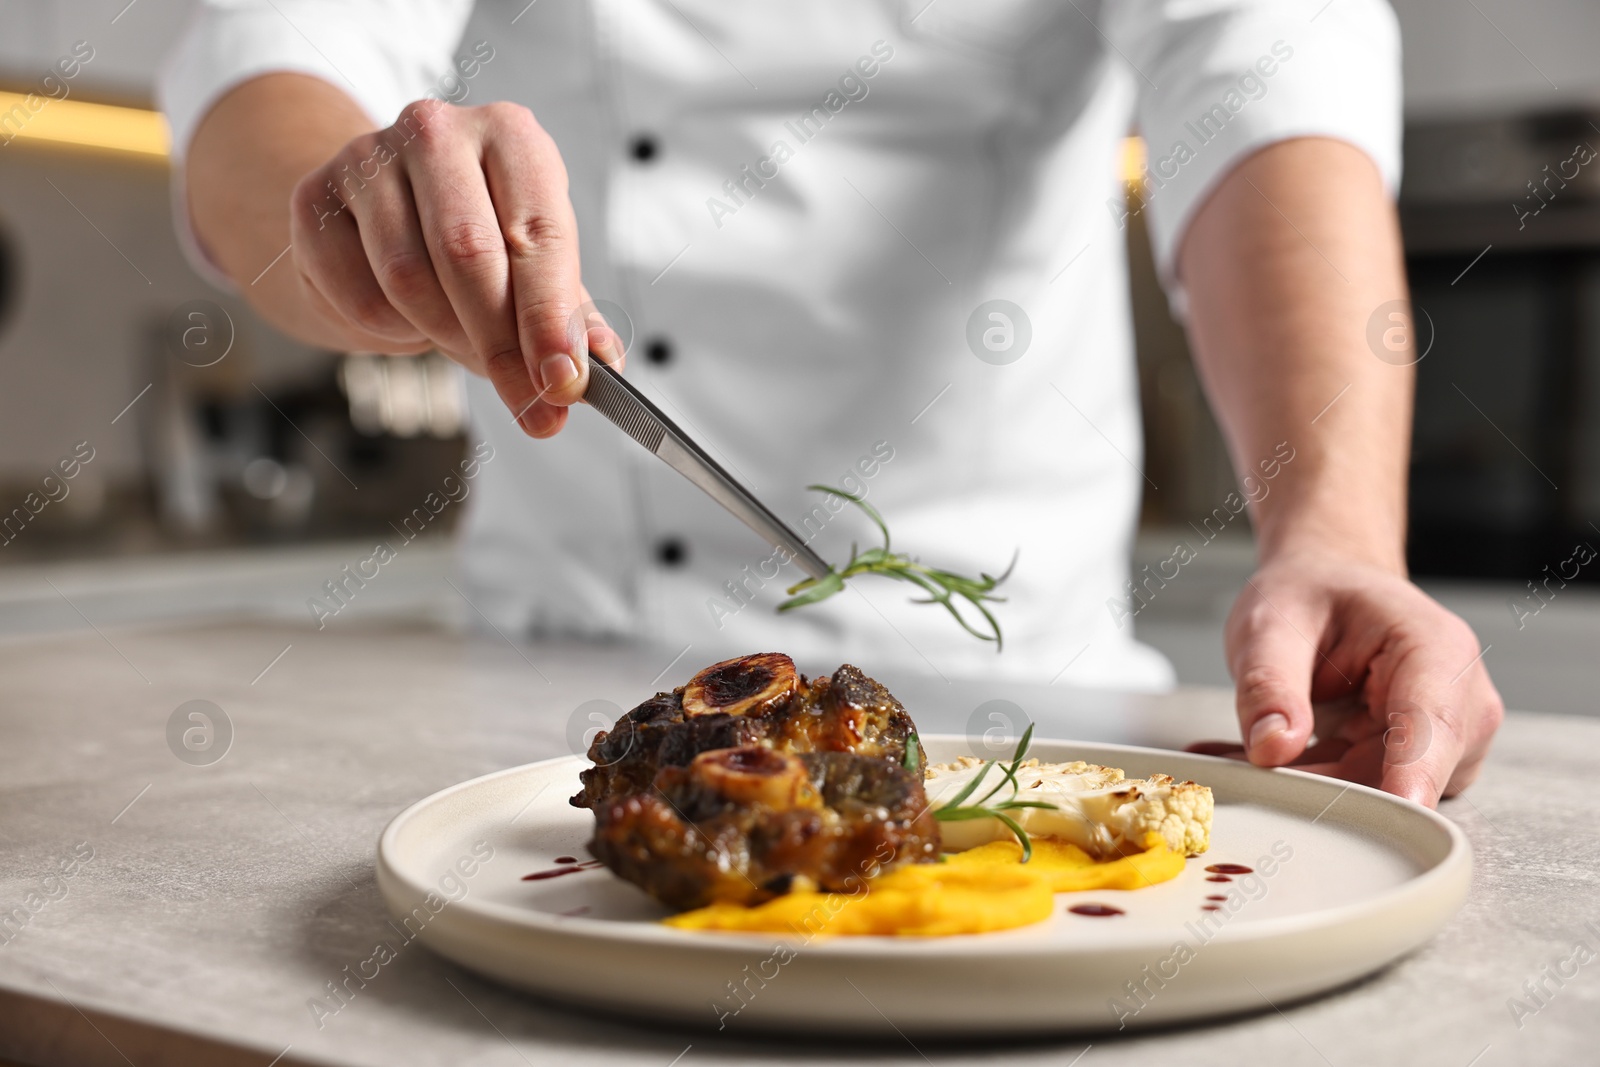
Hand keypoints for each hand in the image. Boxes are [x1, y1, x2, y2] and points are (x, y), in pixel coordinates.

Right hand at [287, 98, 622, 437]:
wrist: (375, 213)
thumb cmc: (471, 235)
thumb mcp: (534, 264)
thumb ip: (569, 315)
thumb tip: (599, 364)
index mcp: (511, 135)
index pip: (539, 232)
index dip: (552, 317)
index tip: (564, 383)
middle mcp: (437, 131)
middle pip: (469, 254)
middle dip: (503, 345)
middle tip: (528, 402)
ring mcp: (367, 158)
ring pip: (410, 280)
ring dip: (448, 339)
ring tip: (469, 349)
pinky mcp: (314, 200)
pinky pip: (361, 297)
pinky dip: (394, 333)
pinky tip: (411, 321)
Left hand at [1187, 550, 1503, 807]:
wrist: (1330, 587)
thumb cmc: (1312, 594)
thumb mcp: (1270, 624)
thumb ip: (1268, 684)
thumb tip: (1272, 748)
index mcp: (1435, 650)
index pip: (1435, 724)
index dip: (1415, 773)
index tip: (1398, 811)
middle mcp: (1457, 702)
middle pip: (1402, 773)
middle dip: (1326, 784)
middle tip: (1250, 769)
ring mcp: (1444, 741)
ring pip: (1378, 793)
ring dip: (1309, 782)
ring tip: (1244, 752)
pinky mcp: (1416, 764)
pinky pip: (1361, 791)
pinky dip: (1307, 778)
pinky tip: (1261, 757)